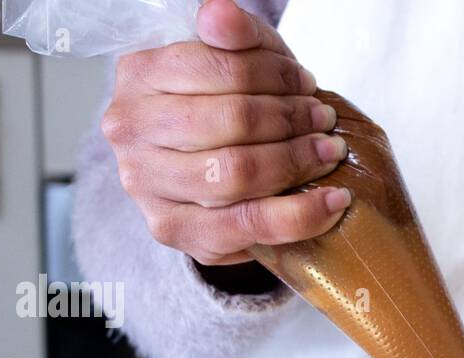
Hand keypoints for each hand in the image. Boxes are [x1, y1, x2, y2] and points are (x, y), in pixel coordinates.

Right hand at [102, 0, 350, 264]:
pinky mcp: (173, 230)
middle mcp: (130, 131)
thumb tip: (218, 14)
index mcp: (138, 76)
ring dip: (296, 162)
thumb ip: (236, 36)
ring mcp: (145, 186)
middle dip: (290, 119)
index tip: (306, 84)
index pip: (214, 67)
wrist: (210, 167)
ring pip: (235, 175)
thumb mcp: (237, 62)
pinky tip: (333, 201)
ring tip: (328, 152)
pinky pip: (246, 225)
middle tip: (324, 119)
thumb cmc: (225, 107)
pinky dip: (300, 215)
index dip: (273, 74)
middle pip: (229, 122)